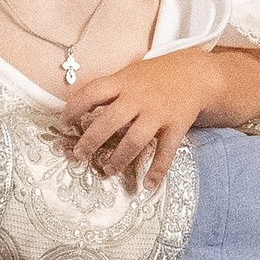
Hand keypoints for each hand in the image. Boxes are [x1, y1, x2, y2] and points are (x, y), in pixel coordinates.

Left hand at [66, 45, 259, 185]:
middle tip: (78, 156)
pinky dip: (157, 171)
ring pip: (134, 141)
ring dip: (118, 159)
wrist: (196, 73)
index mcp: (122, 82)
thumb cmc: (155, 76)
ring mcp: (158, 113)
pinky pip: (165, 152)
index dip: (74, 108)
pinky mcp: (176, 126)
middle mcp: (138, 98)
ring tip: (106, 171)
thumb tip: (79, 108)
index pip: (91, 93)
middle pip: (108, 122)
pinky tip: (148, 185)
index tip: (64, 122)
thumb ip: (108, 90)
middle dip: (90, 141)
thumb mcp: (129, 74)